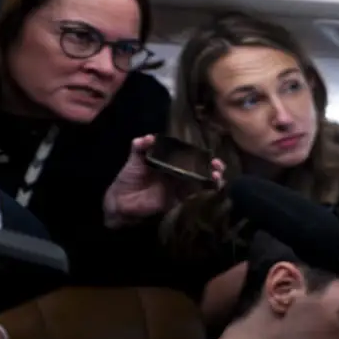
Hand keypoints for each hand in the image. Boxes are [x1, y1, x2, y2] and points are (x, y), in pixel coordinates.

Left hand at [103, 135, 224, 228]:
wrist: (121, 201)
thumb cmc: (128, 178)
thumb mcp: (134, 160)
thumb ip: (140, 148)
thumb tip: (149, 137)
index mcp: (170, 161)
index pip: (189, 155)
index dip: (201, 153)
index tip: (209, 151)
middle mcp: (179, 173)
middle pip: (201, 168)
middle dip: (213, 166)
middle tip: (217, 164)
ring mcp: (180, 186)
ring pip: (202, 180)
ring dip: (213, 178)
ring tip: (218, 175)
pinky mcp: (180, 199)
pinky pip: (197, 194)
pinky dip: (207, 190)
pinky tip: (214, 187)